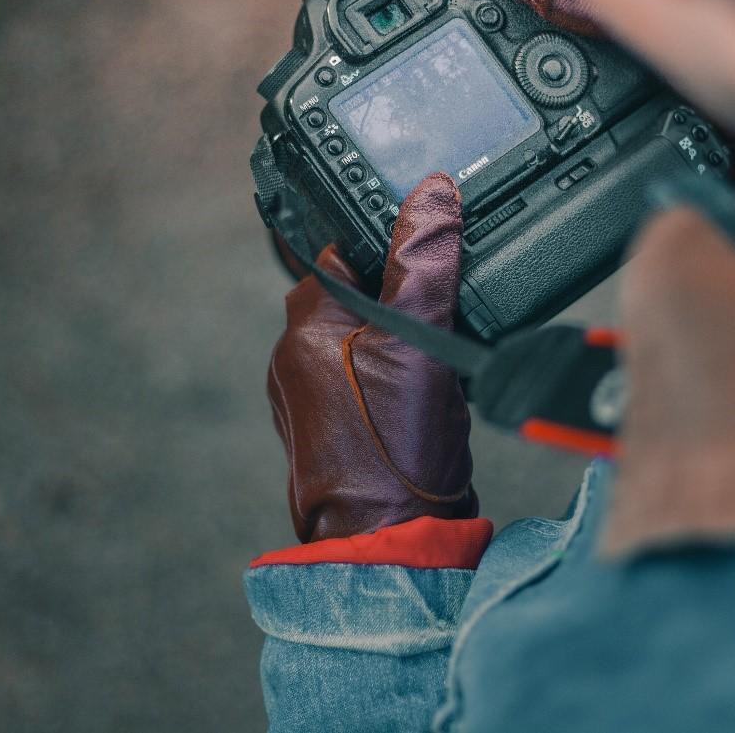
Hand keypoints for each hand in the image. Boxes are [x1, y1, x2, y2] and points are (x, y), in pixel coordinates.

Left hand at [268, 174, 476, 542]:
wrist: (385, 542)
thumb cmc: (393, 447)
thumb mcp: (419, 341)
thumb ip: (424, 263)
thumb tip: (432, 192)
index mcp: (303, 325)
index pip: (342, 253)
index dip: (388, 246)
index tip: (426, 256)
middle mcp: (291, 359)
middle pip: (352, 298)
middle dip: (395, 300)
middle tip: (443, 313)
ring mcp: (305, 401)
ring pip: (356, 344)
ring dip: (393, 344)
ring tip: (435, 362)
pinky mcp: (327, 434)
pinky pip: (357, 385)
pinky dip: (388, 382)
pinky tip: (421, 399)